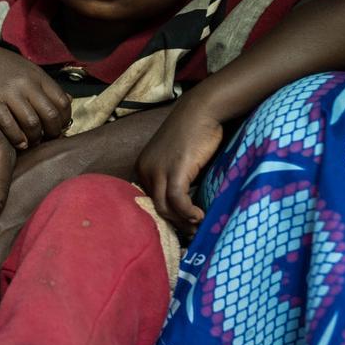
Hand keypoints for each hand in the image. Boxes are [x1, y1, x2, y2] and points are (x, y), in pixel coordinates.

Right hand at [0, 44, 72, 149]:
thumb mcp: (26, 68)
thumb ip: (45, 84)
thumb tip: (68, 99)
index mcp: (38, 75)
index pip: (62, 101)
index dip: (64, 119)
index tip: (59, 127)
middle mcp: (26, 84)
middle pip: (50, 115)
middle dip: (52, 132)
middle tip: (48, 138)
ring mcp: (9, 93)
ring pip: (32, 123)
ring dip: (35, 138)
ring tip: (32, 142)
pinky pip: (10, 126)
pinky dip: (17, 138)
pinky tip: (19, 143)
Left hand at [136, 96, 226, 239]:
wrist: (202, 110)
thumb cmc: (195, 133)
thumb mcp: (178, 160)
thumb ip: (176, 180)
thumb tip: (184, 207)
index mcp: (142, 168)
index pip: (147, 201)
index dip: (165, 216)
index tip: (180, 226)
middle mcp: (145, 170)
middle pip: (155, 207)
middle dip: (174, 224)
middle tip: (191, 233)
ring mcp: (158, 170)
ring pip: (165, 208)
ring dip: (182, 222)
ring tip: (197, 227)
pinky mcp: (174, 170)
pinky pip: (177, 201)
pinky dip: (188, 213)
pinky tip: (200, 216)